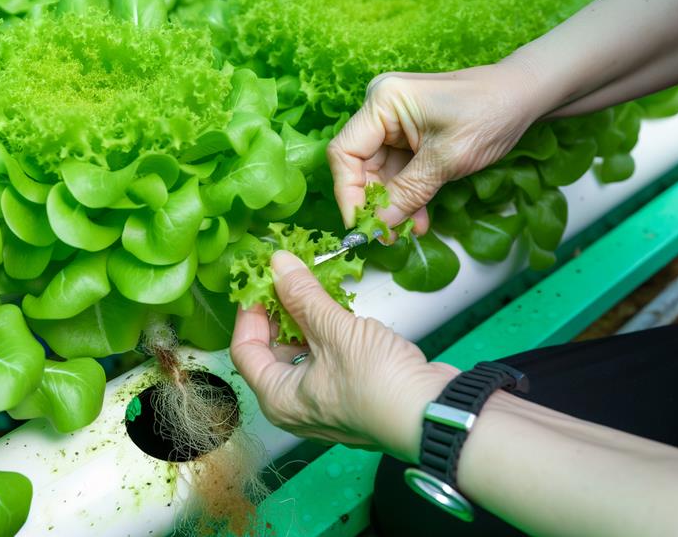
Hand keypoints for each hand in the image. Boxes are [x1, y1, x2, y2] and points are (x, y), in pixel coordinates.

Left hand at [230, 251, 456, 461]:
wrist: (433, 413)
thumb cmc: (377, 382)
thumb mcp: (334, 329)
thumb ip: (302, 295)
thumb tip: (278, 264)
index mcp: (277, 398)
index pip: (244, 349)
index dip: (250, 312)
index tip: (262, 282)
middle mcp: (295, 406)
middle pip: (271, 352)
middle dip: (279, 314)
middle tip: (289, 281)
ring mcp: (325, 403)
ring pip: (302, 354)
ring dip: (307, 322)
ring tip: (316, 291)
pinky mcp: (351, 395)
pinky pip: (327, 360)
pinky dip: (329, 335)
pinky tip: (340, 312)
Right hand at [327, 63, 543, 232]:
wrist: (525, 95)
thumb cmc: (491, 113)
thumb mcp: (447, 159)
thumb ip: (407, 193)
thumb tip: (376, 227)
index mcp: (382, 102)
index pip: (345, 152)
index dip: (347, 193)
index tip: (361, 225)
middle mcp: (380, 108)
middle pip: (358, 165)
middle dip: (374, 202)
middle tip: (387, 235)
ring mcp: (393, 121)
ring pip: (378, 173)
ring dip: (392, 204)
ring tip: (407, 232)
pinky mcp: (407, 134)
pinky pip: (396, 170)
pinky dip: (405, 194)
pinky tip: (417, 218)